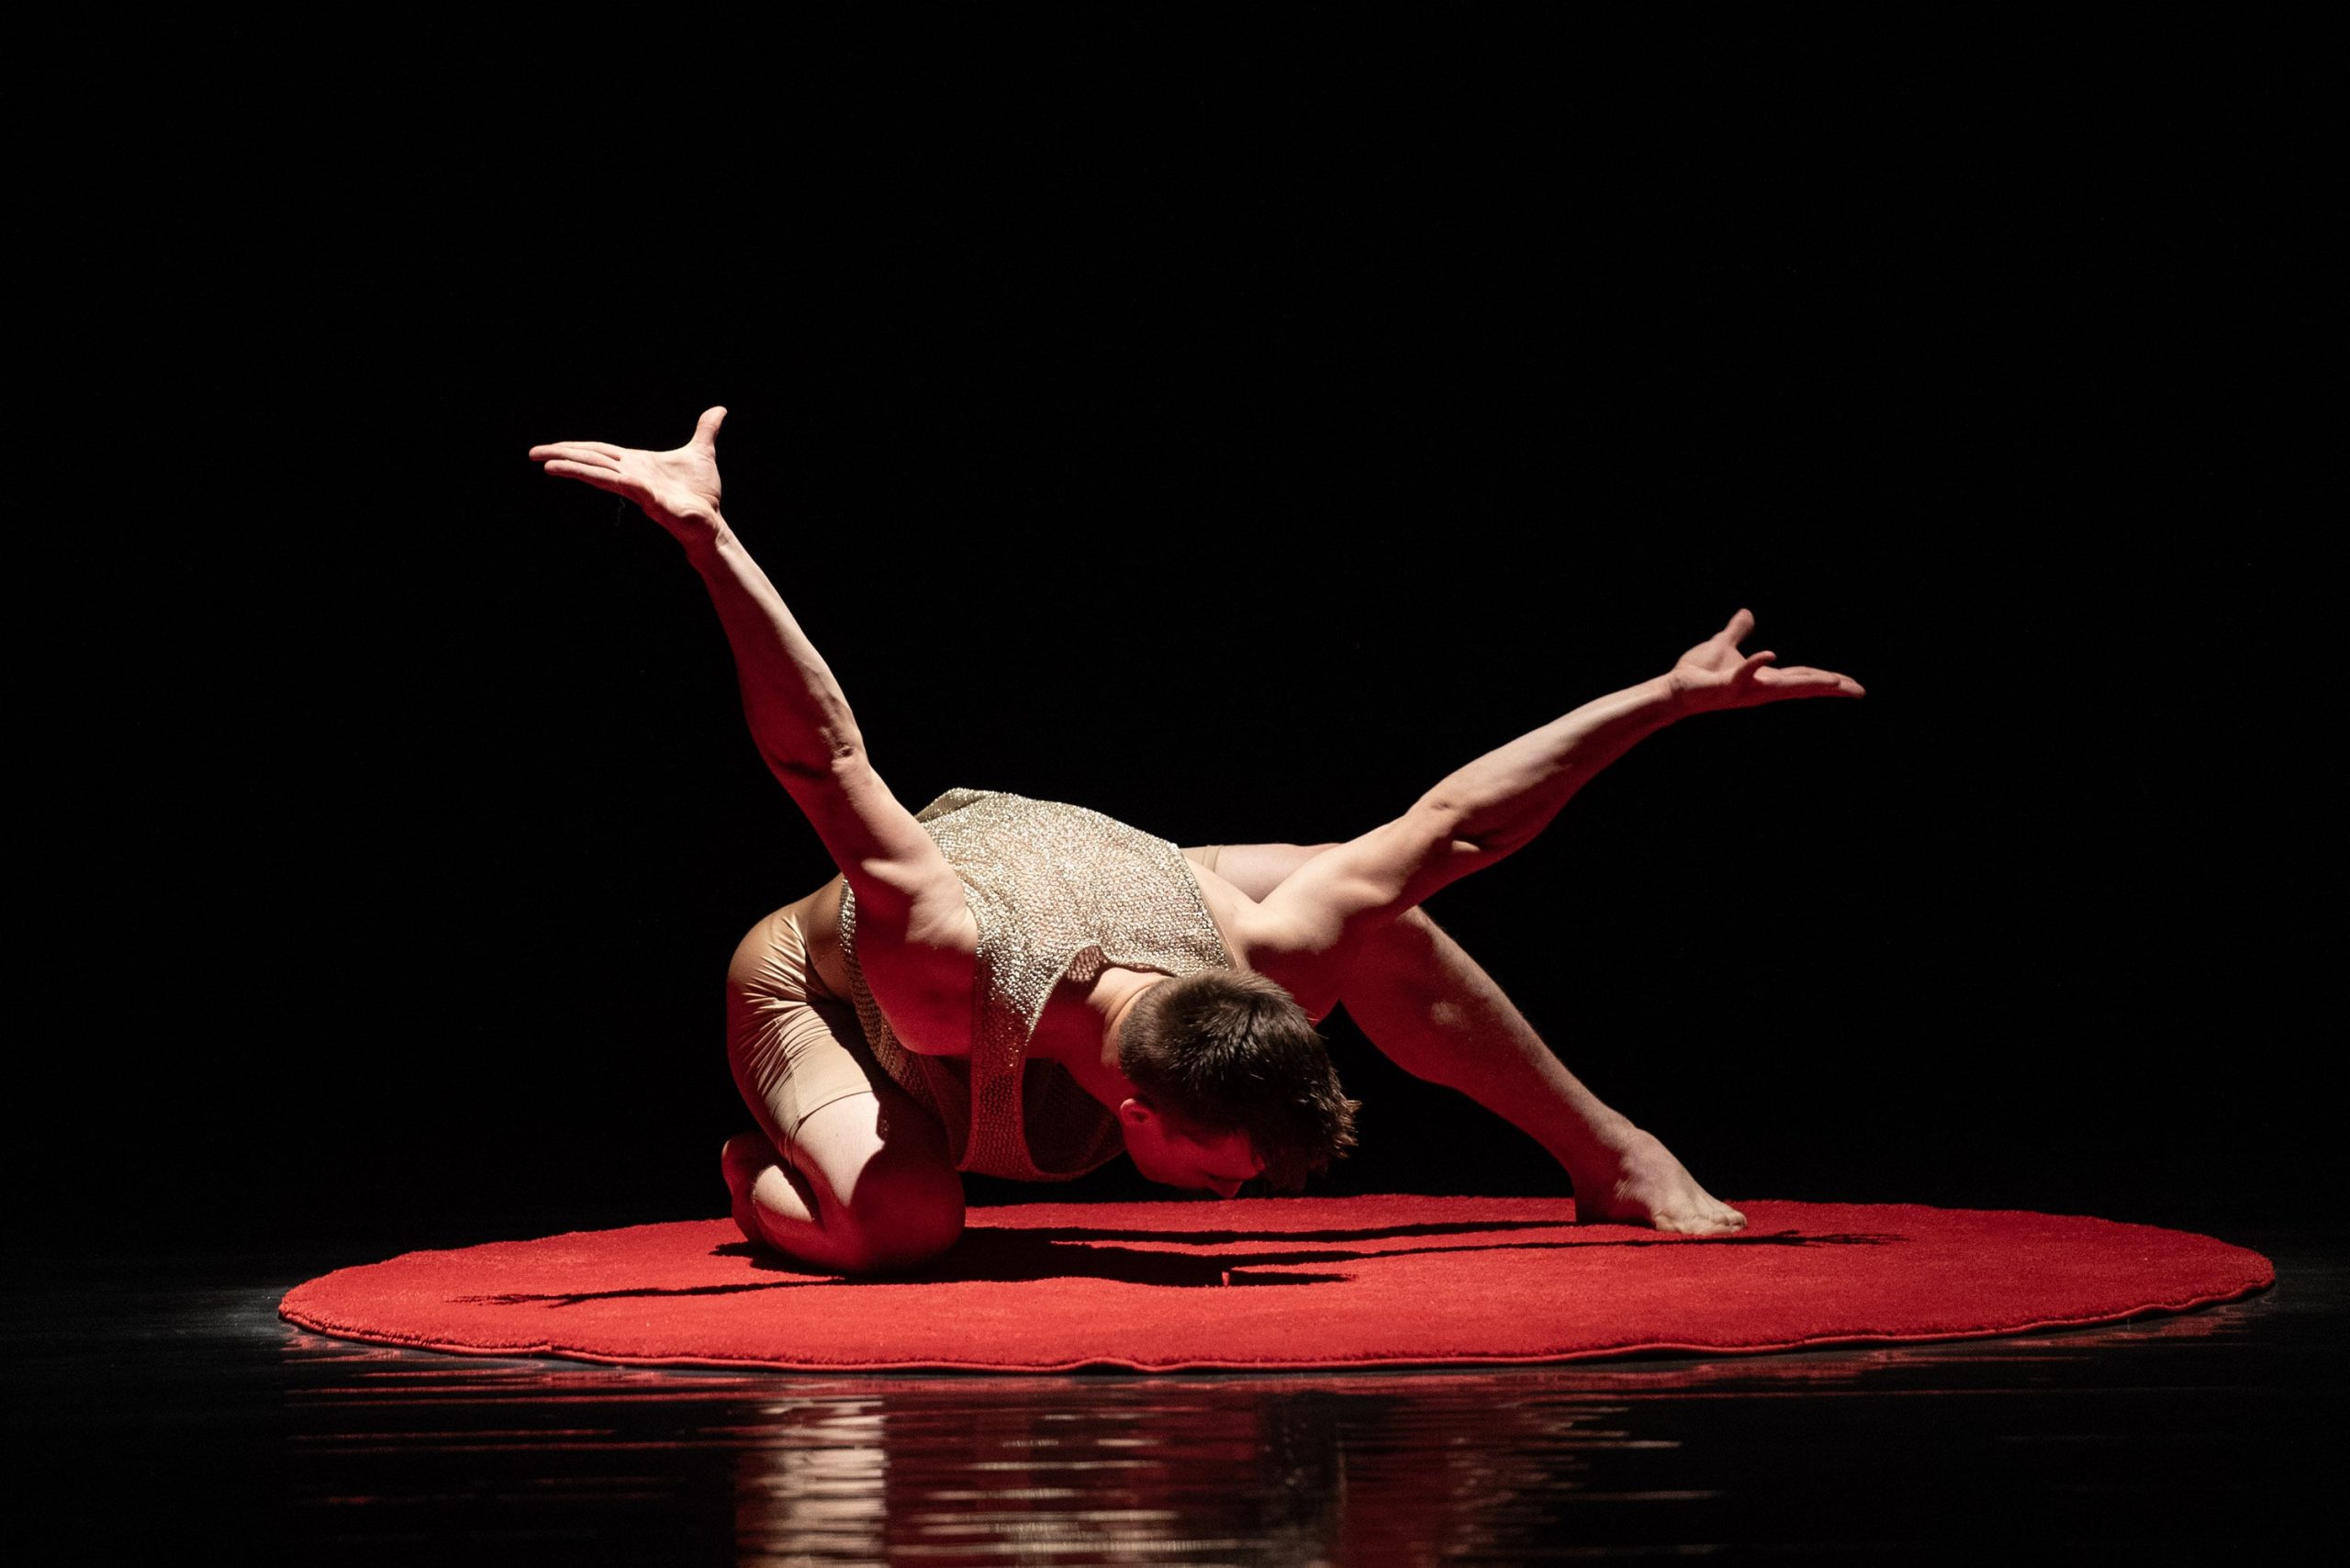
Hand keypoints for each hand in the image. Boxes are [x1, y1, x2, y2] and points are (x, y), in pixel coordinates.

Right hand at [529, 407, 728, 542]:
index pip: (600, 451)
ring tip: (548, 466)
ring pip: (602, 475)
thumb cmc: (702, 493)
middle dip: (563, 455)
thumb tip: (718, 410)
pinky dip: (617, 481)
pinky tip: (600, 476)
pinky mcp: (653, 502)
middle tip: (533, 454)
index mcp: (636, 463)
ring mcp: (639, 489)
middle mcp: (632, 475)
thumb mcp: (703, 453)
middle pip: (592, 460)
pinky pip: (631, 488)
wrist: (712, 522)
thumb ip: (705, 431)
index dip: (575, 447)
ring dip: (576, 469)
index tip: (550, 447)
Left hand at [1665, 608, 1865, 713]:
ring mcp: (1745, 689)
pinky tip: (1771, 654)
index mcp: (1765, 679)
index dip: (1829, 680)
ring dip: (1808, 682)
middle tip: (1859, 691)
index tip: (1853, 686)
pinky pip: (1742, 674)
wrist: (1673, 688)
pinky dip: (1755, 664)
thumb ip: (1737, 631)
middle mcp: (1760, 688)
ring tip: (1836, 681)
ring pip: (1782, 686)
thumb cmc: (1698, 672)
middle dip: (1832, 687)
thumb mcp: (1723, 645)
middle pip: (1803, 685)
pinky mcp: (1725, 686)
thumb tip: (1747, 613)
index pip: (1803, 678)